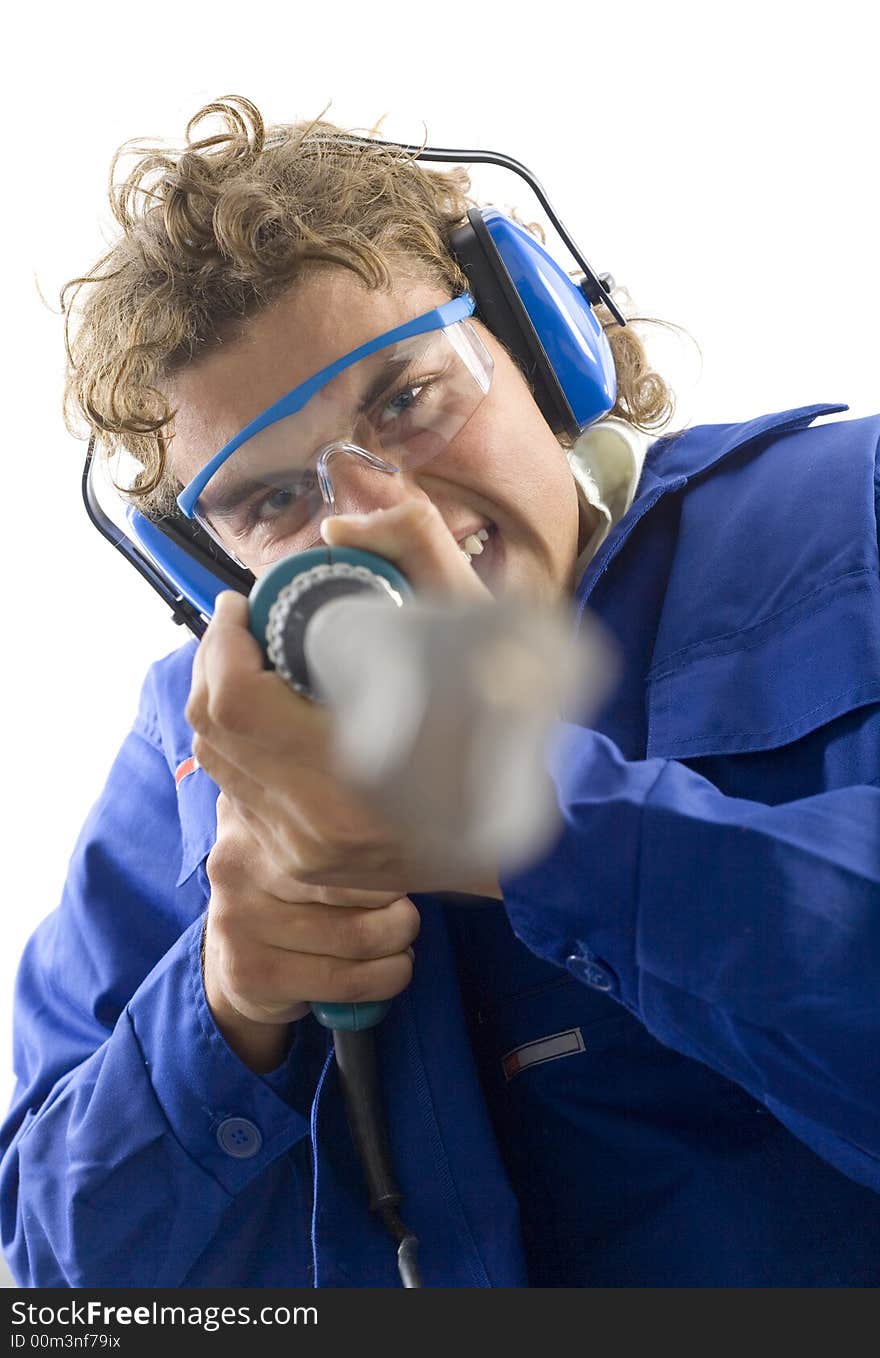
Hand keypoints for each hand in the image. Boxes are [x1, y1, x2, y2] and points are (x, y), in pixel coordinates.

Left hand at [187, 501, 502, 896]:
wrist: (529, 831)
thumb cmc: (508, 726)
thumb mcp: (480, 622)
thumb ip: (418, 549)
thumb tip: (339, 531)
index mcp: (354, 773)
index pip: (240, 702)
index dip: (224, 643)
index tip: (240, 603)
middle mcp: (316, 824)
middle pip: (216, 729)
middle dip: (212, 663)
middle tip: (238, 623)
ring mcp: (302, 852)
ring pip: (218, 763)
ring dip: (217, 703)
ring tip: (243, 659)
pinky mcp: (299, 864)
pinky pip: (236, 796)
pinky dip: (236, 747)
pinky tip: (261, 717)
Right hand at [203, 794, 420, 1071]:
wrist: (239, 960)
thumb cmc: (293, 891)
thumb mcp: (300, 840)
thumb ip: (339, 816)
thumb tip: (414, 827)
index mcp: (255, 809)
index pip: (341, 819)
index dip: (385, 844)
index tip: (406, 858)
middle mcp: (237, 860)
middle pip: (353, 876)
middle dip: (397, 898)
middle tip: (405, 908)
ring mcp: (237, 918)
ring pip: (356, 934)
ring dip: (399, 941)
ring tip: (401, 937)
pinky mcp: (250, 972)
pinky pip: (345, 979)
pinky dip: (387, 977)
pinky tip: (393, 968)